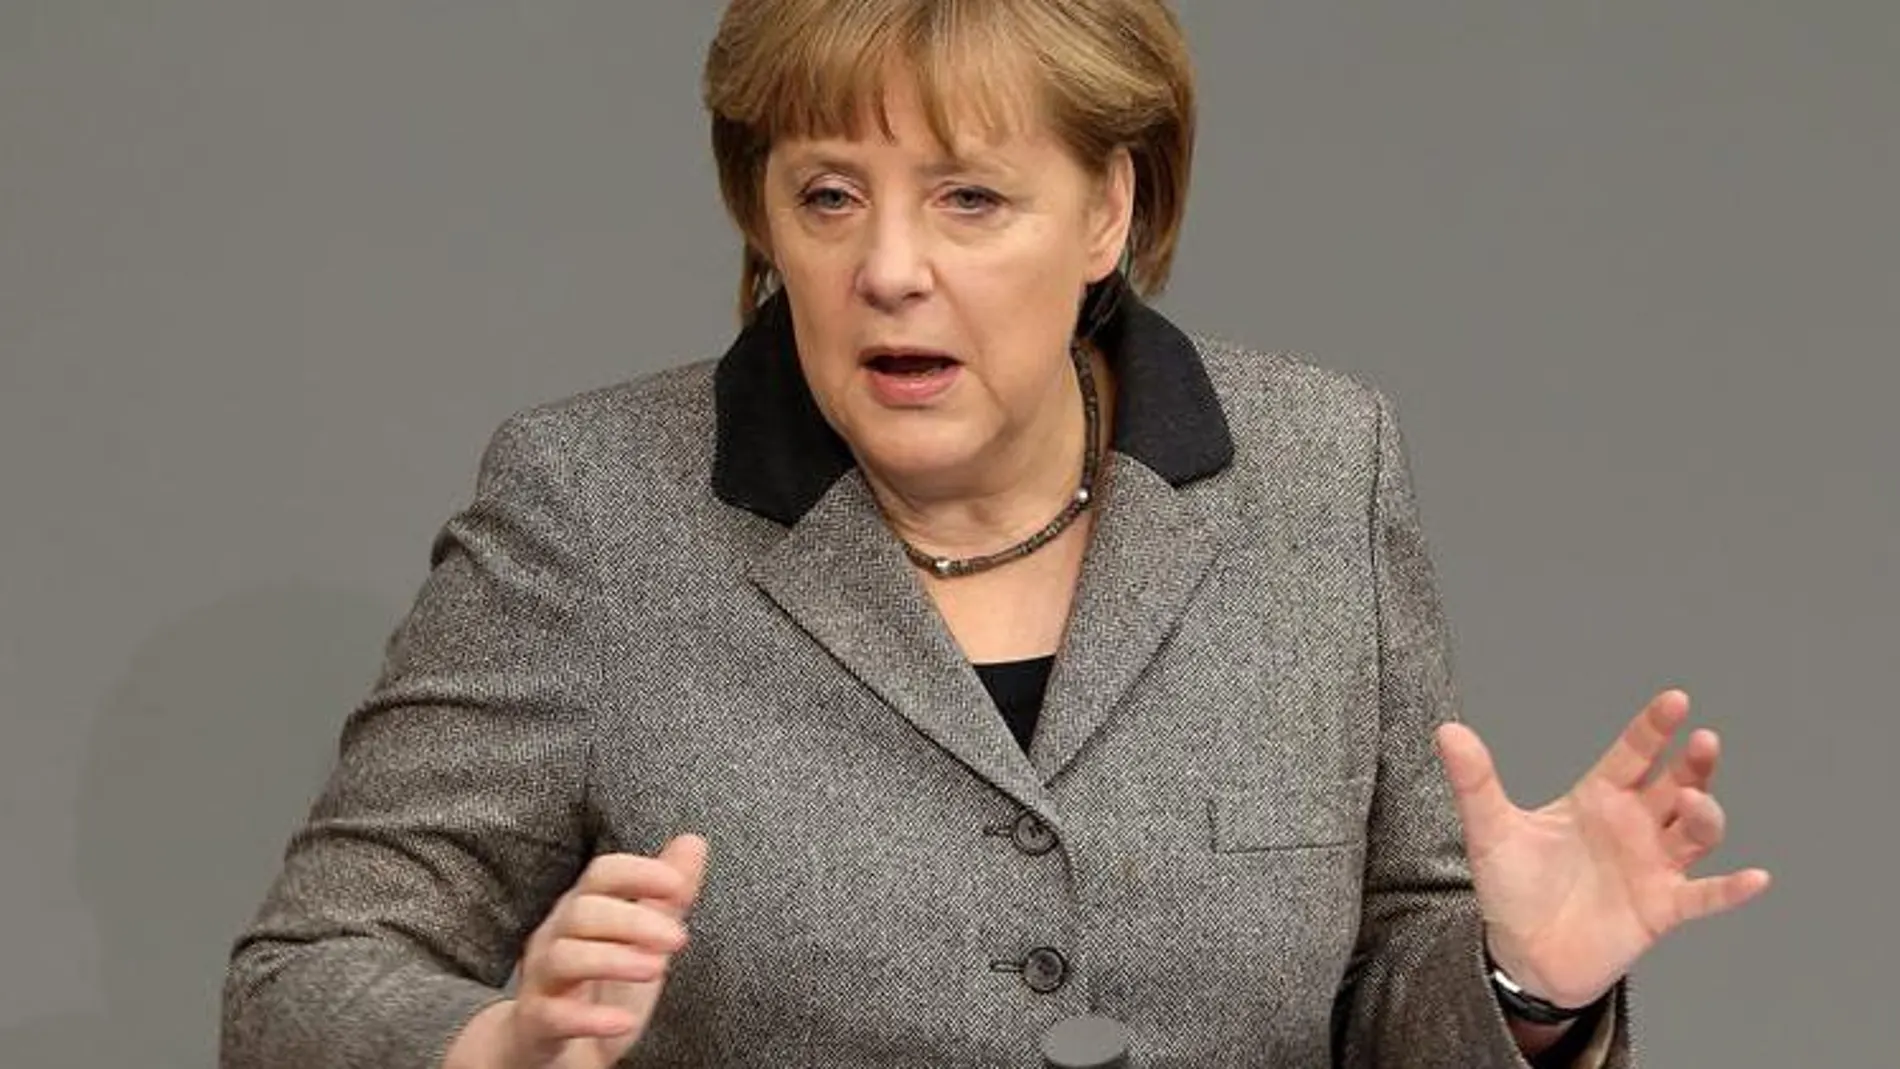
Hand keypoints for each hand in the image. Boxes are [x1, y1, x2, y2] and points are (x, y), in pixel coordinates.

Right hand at [500, 834, 708, 1068]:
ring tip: (657, 970)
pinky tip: (623, 1022)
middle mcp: (556, 937)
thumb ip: (666, 897)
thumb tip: (694, 842)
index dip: (638, 873)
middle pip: (583, 912)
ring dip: (613, 960)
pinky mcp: (536, 1023)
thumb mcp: (640, 941)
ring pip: (564, 957)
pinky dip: (589, 1019)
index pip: (602, 874)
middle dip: (633, 920)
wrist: (560, 1053)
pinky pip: (553, 1015)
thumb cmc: (601, 988)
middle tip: (679, 938)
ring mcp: (542, 979)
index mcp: (583, 910)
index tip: (677, 884)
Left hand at [1434, 689, 1769, 1008]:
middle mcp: (1634, 826)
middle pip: (1676, 786)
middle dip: (1694, 764)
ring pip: (1695, 834)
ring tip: (1699, 805)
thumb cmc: (1513, 886)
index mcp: (1597, 798)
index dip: (1654, 729)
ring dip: (1706, 818)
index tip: (1675, 700)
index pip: (1633, 754)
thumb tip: (1446, 730)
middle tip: (1704, 741)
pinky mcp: (1661, 909)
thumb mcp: (1490, 830)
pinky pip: (1704, 897)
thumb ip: (1475, 781)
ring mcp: (1652, 866)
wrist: (1522, 952)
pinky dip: (1730, 889)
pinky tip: (1756, 877)